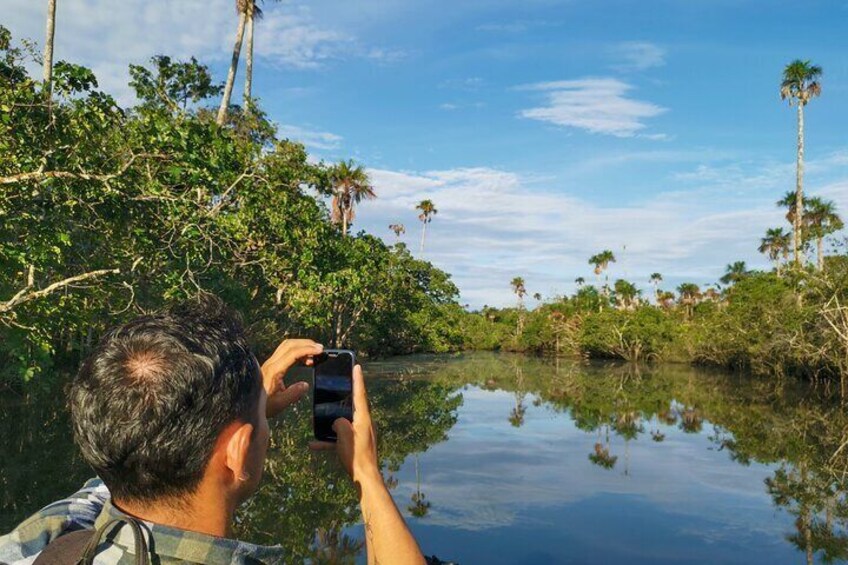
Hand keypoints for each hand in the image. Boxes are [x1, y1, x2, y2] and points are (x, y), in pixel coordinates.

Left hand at [261, 339, 322, 417]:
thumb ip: (294, 394)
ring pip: (287, 346)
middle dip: (306, 343)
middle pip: (289, 344)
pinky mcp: (271, 365)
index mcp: (274, 370)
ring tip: (314, 353)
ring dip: (302, 346)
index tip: (320, 350)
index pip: (292, 353)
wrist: (247, 405)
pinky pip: (285, 352)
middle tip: (320, 348)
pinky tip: (305, 360)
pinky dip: (297, 352)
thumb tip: (305, 385)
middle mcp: (271, 363)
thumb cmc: (262, 406)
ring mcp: (270, 363)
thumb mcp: (280, 404)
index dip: (307, 349)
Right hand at [311, 365, 380, 486]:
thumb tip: (337, 422)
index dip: (357, 379)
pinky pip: (342, 437)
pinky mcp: (357, 444)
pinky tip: (315, 444)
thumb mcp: (344, 436)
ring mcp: (361, 433)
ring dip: (333, 421)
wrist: (364, 477)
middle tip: (338, 385)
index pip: (360, 394)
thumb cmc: (356, 456)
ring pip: (345, 422)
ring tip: (320, 418)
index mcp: (363, 418)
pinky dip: (331, 439)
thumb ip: (339, 423)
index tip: (357, 366)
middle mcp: (364, 423)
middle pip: (353, 405)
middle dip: (345, 397)